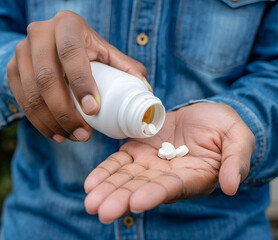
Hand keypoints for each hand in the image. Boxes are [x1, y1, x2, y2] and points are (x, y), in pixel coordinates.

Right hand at [6, 10, 149, 142]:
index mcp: (68, 26)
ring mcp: (23, 52)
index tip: (93, 110)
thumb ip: (128, 69)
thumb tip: (147, 93)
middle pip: (47, 77)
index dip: (81, 83)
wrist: (57, 43)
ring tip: (73, 137)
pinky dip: (38, 122)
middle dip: (65, 112)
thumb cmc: (89, 50)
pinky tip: (56, 134)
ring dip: (52, 122)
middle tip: (84, 134)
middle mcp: (40, 34)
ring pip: (32, 93)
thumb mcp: (109, 53)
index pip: (70, 54)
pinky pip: (21, 100)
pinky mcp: (13, 69)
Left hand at [84, 102, 254, 222]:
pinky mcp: (139, 149)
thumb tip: (231, 187)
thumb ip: (235, 162)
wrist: (207, 113)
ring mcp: (152, 163)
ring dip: (108, 188)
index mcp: (193, 176)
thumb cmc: (226, 128)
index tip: (136, 203)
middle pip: (143, 188)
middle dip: (121, 199)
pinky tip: (91, 182)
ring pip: (127, 178)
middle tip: (100, 210)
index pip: (172, 188)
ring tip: (90, 199)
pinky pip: (120, 162)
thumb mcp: (239, 140)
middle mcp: (169, 175)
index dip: (154, 194)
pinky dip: (106, 171)